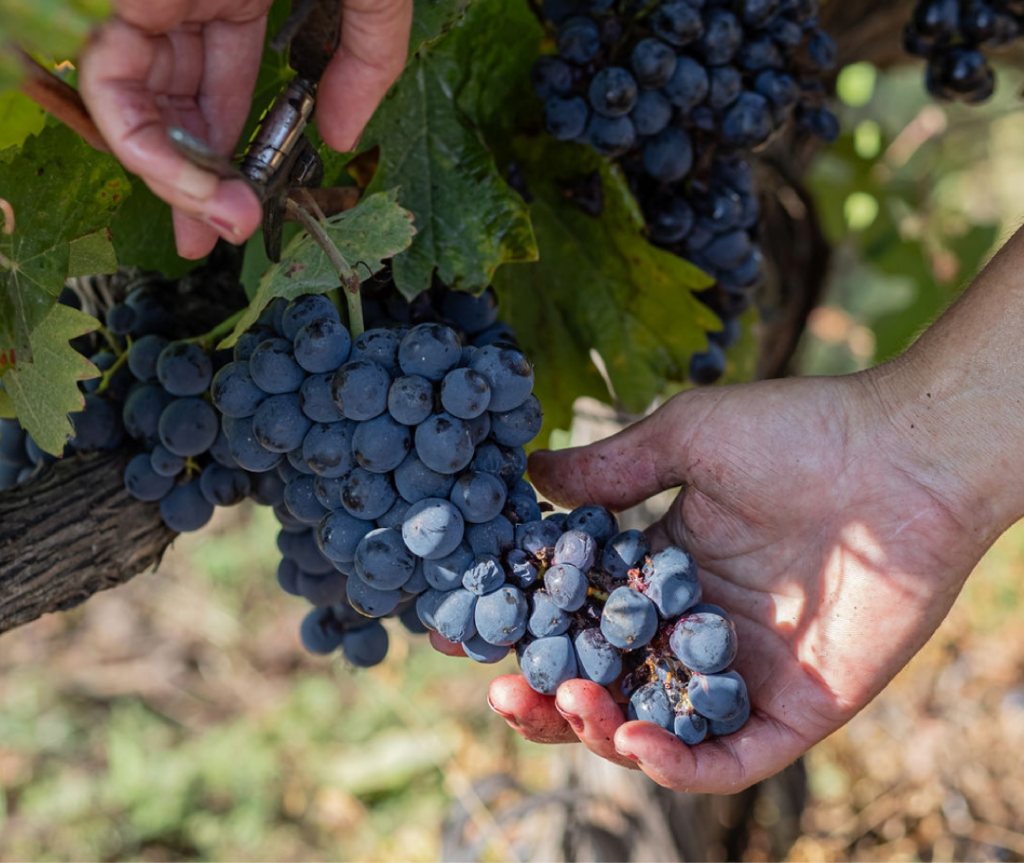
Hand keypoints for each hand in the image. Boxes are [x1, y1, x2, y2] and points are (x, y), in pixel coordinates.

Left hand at [78, 0, 411, 259]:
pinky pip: (113, 87)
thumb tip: (341, 140)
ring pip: (135, 102)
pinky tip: (195, 186)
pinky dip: (148, 144)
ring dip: (172, 176)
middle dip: (193, 175)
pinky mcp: (119, 0)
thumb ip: (365, 62)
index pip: (221, 77)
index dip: (234, 143)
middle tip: (218, 236)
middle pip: (173, 98)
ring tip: (214, 228)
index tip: (253, 205)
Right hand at [473, 370, 1000, 792]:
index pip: (579, 615)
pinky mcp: (792, 709)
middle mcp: (693, 628)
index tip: (462, 627)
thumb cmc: (798, 432)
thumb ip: (611, 470)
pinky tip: (634, 739)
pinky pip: (725, 757)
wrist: (904, 456)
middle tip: (501, 691)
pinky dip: (676, 762)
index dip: (523, 628)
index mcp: (665, 571)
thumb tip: (530, 474)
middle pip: (605, 683)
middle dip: (547, 696)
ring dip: (598, 730)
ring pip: (653, 728)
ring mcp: (740, 673)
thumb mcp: (688, 438)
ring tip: (566, 703)